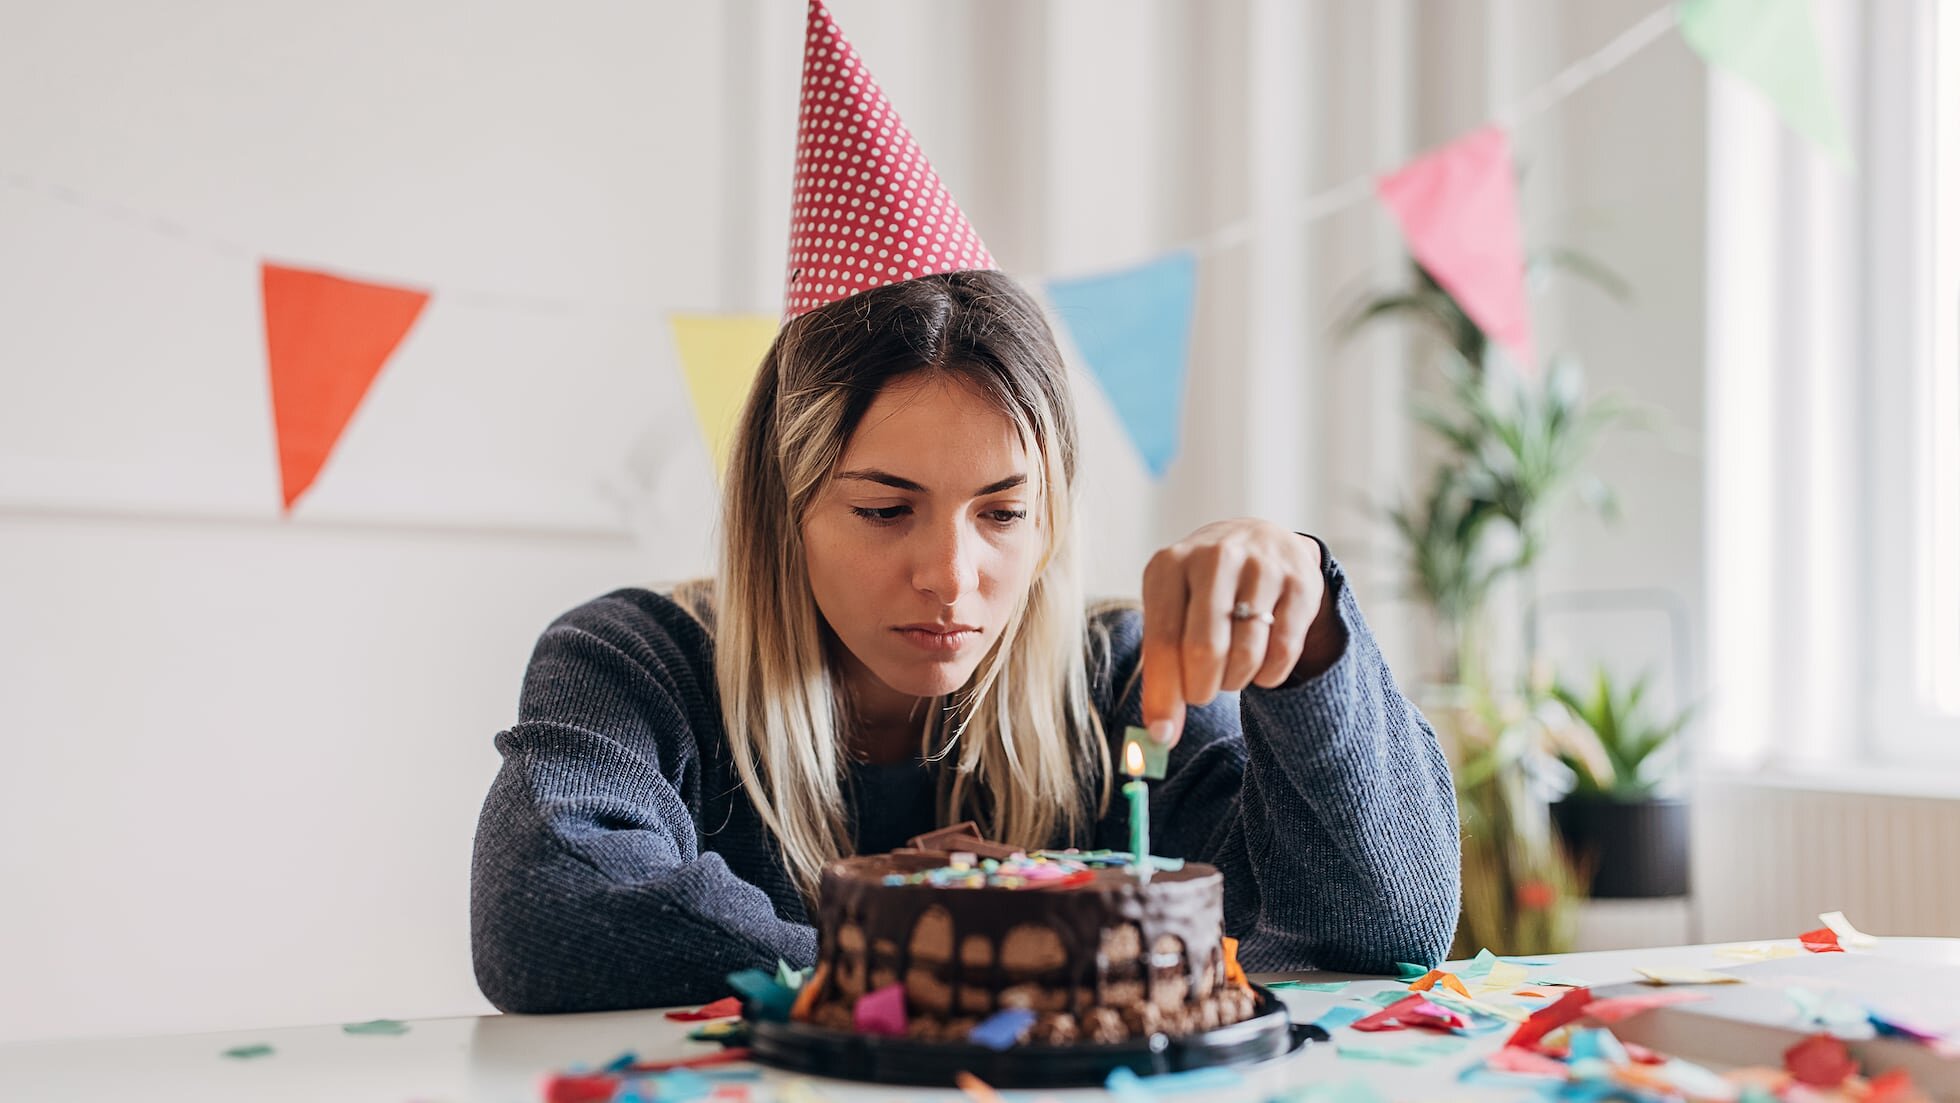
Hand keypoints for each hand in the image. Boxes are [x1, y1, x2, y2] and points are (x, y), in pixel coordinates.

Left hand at [1139, 520, 1332, 747]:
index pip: (1163, 640)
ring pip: (1247, 653)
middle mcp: (1215, 557)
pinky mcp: (1301, 582)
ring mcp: (1261, 566)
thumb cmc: (1202, 593)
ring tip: (1231, 669)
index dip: (1163, 695)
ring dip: (1236, 680)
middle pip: (1205, 649)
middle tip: (1203, 692)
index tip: (1163, 735)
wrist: (1261, 542)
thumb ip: (1162, 672)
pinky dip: (1269, 674)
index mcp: (1170, 564)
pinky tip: (1260, 665)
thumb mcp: (1172, 615)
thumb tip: (1160, 735)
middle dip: (1202, 688)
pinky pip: (1283, 651)